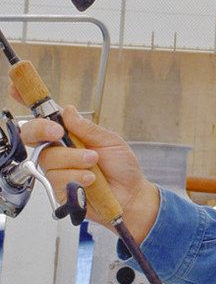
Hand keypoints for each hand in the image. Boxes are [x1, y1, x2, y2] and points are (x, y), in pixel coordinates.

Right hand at [12, 99, 159, 241]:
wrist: (131, 195)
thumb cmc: (123, 167)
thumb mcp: (110, 141)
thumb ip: (86, 127)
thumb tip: (67, 110)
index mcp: (71, 133)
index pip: (46, 116)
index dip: (28, 102)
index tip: (16, 89)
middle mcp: (60, 149)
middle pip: (32, 135)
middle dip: (42, 129)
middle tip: (58, 132)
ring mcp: (57, 169)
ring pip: (48, 157)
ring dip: (73, 158)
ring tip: (94, 162)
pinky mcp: (58, 188)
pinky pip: (56, 178)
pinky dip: (76, 175)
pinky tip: (90, 179)